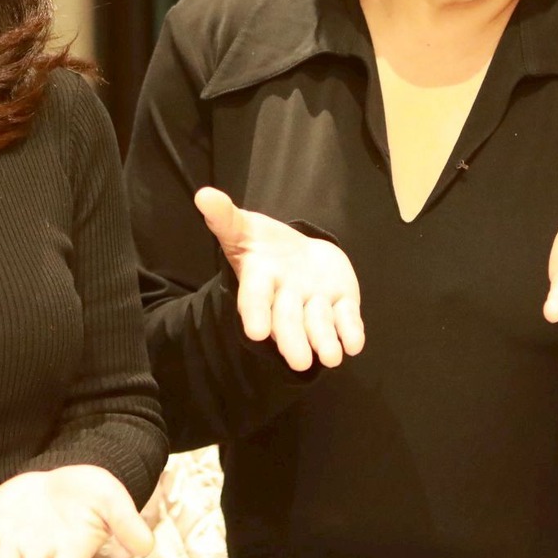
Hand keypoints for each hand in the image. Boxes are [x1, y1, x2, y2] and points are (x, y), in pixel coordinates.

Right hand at [195, 186, 364, 370]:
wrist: (297, 254)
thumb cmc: (263, 244)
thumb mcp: (243, 227)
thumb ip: (225, 217)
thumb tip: (203, 196)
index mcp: (260, 282)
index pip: (255, 300)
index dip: (256, 315)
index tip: (257, 332)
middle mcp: (286, 300)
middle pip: (288, 321)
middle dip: (294, 339)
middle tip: (300, 361)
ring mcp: (314, 305)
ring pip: (318, 325)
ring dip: (324, 340)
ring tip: (332, 356)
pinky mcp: (340, 305)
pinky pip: (346, 320)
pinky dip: (350, 331)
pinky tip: (354, 343)